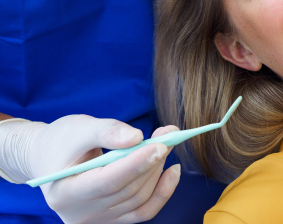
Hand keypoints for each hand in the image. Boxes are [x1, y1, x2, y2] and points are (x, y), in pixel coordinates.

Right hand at [7, 116, 179, 222]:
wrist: (50, 158)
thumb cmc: (63, 141)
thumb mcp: (78, 128)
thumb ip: (107, 131)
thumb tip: (137, 138)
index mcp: (64, 193)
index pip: (107, 182)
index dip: (135, 164)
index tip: (160, 145)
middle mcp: (80, 214)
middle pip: (127, 190)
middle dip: (152, 162)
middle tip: (169, 136)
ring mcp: (98, 220)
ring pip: (139, 199)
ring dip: (158, 170)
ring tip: (168, 144)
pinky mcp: (113, 218)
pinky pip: (144, 210)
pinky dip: (162, 191)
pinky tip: (172, 170)